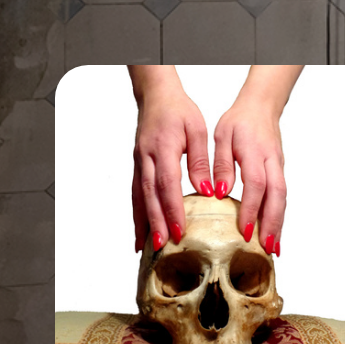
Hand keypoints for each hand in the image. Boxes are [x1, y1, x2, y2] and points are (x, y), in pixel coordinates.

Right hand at [129, 66, 209, 251]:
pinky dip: (138, 212)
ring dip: (144, 222)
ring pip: (139, 197)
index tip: (180, 229)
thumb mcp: (197, 130)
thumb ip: (200, 161)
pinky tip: (142, 229)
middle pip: (150, 195)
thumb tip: (207, 191)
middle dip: (157, 222)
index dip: (172, 208)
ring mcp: (138, 162)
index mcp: (163, 148)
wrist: (156, 96)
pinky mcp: (137, 165)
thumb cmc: (179, 111)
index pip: (167, 184)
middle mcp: (146, 158)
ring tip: (149, 246)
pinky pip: (137, 193)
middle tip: (164, 245)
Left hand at [215, 66, 301, 256]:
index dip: (252, 208)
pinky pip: (281, 197)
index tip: (245, 230)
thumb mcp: (222, 137)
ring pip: (283, 199)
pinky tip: (273, 232)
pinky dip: (279, 216)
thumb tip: (219, 193)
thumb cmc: (239, 122)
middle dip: (273, 224)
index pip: (257, 184)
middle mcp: (273, 163)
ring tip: (273, 249)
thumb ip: (221, 164)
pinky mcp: (279, 172)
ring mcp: (279, 168)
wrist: (262, 107)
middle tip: (266, 248)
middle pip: (278, 197)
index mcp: (256, 153)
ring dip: (279, 224)